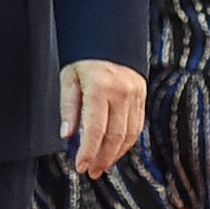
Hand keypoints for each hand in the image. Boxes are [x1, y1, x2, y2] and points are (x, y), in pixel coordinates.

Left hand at [59, 59, 144, 178]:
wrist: (110, 37)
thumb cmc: (83, 57)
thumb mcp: (68, 77)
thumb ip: (68, 108)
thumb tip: (67, 135)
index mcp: (100, 87)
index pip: (95, 129)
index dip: (88, 152)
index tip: (80, 166)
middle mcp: (121, 93)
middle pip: (114, 136)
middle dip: (102, 158)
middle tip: (90, 171)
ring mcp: (135, 95)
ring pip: (129, 135)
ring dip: (115, 155)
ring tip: (101, 166)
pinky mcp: (142, 97)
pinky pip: (137, 126)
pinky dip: (126, 143)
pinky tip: (115, 151)